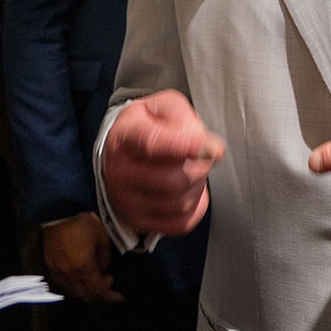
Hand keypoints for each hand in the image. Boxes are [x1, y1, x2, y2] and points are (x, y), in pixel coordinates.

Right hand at [44, 212, 121, 302]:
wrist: (58, 212)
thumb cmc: (82, 222)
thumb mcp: (102, 238)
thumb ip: (105, 259)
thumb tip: (103, 270)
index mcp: (84, 268)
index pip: (99, 291)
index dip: (111, 297)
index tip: (119, 297)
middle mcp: (70, 275)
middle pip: (86, 296)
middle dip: (100, 294)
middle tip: (108, 281)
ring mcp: (58, 272)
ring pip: (74, 293)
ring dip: (87, 291)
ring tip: (95, 277)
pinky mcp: (50, 267)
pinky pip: (63, 285)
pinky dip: (74, 286)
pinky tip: (81, 276)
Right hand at [102, 90, 223, 235]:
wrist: (120, 150)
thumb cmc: (146, 127)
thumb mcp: (162, 107)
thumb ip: (185, 118)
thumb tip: (209, 147)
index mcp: (125, 136)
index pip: (152, 144)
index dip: (184, 146)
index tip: (209, 147)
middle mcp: (120, 171)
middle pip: (174, 180)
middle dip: (200, 166)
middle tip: (201, 155)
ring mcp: (126, 200)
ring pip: (181, 203)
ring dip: (197, 186)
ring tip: (189, 169)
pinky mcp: (138, 221)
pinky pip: (181, 223)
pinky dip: (194, 207)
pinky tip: (187, 191)